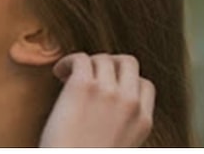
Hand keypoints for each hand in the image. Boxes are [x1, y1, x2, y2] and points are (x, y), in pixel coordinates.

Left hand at [38, 53, 154, 147]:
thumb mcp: (118, 145)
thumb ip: (120, 125)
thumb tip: (105, 110)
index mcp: (142, 121)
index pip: (144, 84)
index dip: (124, 81)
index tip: (106, 86)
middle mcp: (130, 103)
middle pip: (128, 63)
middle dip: (109, 63)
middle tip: (89, 73)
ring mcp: (108, 92)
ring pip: (103, 58)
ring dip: (86, 63)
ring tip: (68, 76)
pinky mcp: (84, 86)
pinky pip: (81, 57)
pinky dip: (68, 61)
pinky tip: (58, 74)